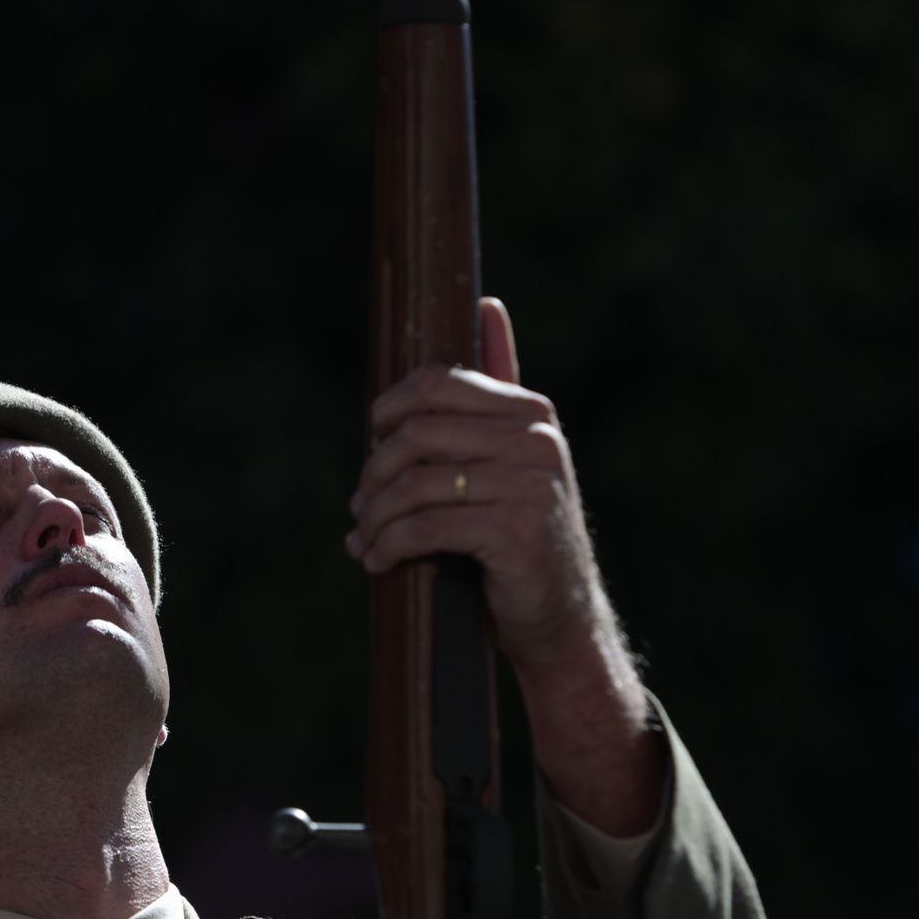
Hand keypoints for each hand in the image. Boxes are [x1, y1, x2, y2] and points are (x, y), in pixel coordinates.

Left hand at [344, 297, 608, 670]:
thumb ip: (495, 390)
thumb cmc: (518, 533)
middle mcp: (536, 440)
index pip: (435, 384)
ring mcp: (530, 485)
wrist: (558, 615)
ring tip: (362, 539)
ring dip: (376, 516)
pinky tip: (378, 560)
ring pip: (416, 483)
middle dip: (375, 472)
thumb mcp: (509, 457)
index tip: (371, 442)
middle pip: (417, 433)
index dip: (388, 411)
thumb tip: (486, 303)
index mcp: (530, 412)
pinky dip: (390, 544)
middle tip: (359, 506)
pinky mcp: (516, 532)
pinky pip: (426, 526)